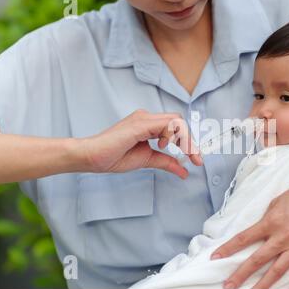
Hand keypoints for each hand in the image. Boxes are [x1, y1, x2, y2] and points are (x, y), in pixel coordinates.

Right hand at [81, 110, 202, 177]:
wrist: (92, 157)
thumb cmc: (113, 156)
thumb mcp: (148, 160)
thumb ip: (166, 162)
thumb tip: (184, 170)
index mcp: (148, 125)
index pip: (176, 127)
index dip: (189, 142)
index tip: (196, 159)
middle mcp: (147, 118)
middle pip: (179, 122)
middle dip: (191, 141)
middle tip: (196, 158)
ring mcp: (143, 119)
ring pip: (175, 121)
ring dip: (185, 139)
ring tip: (186, 154)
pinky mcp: (139, 124)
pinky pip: (165, 124)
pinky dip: (173, 135)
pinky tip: (166, 146)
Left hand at [211, 169, 288, 288]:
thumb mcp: (279, 201)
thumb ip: (268, 218)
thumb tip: (258, 231)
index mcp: (272, 221)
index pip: (244, 238)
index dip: (228, 249)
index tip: (215, 257)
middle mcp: (283, 236)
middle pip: (257, 259)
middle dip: (240, 274)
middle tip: (228, 286)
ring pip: (277, 271)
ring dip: (262, 286)